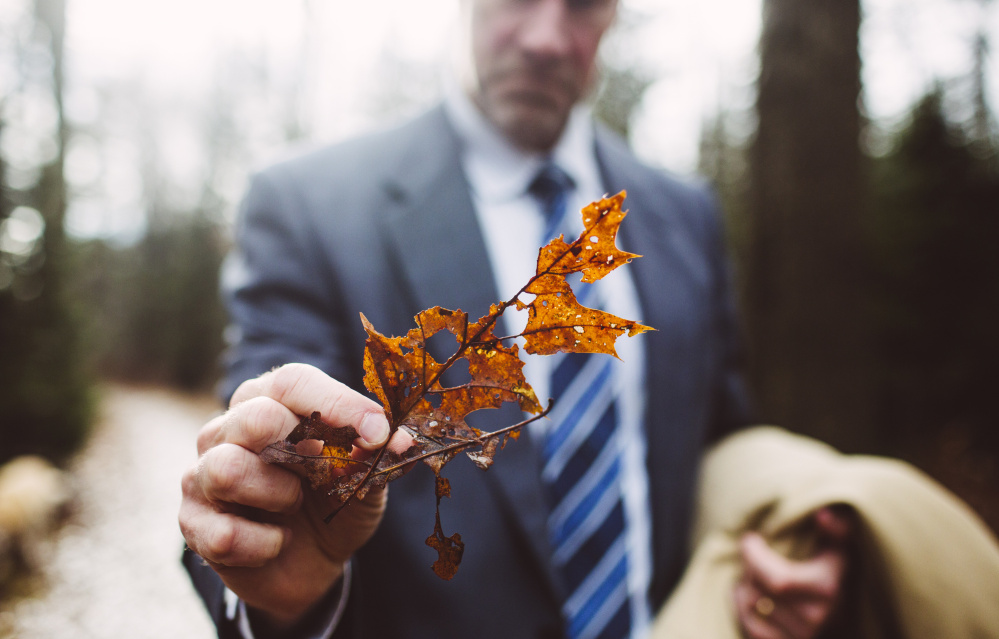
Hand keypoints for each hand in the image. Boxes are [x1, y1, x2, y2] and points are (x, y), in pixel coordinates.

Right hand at [179, 363, 408, 626]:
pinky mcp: (193, 522)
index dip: (338, 405)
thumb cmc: (334, 503)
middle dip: (303, 453)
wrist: (312, 565)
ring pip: (229, 469)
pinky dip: (265, 546)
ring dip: (278, 496)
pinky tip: (275, 543)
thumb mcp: (365, 479)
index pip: (293, 382)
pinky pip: (225, 534)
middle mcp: (229, 427)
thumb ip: (377, 457)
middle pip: (257, 418)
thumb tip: (398, 441)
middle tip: (322, 477)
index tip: (378, 434)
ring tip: (292, 506)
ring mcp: (202, 472)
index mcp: (271, 400)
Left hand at [733, 507, 853, 638]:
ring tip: (751, 572)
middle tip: (751, 553)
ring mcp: (801, 637)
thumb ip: (837, 528)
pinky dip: (741, 607)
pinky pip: (749, 627)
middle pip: (760, 591)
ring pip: (750, 607)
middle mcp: (815, 618)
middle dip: (749, 567)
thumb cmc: (836, 574)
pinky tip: (748, 593)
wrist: (843, 621)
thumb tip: (822, 514)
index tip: (750, 539)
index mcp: (827, 590)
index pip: (779, 580)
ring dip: (744, 585)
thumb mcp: (841, 549)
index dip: (755, 557)